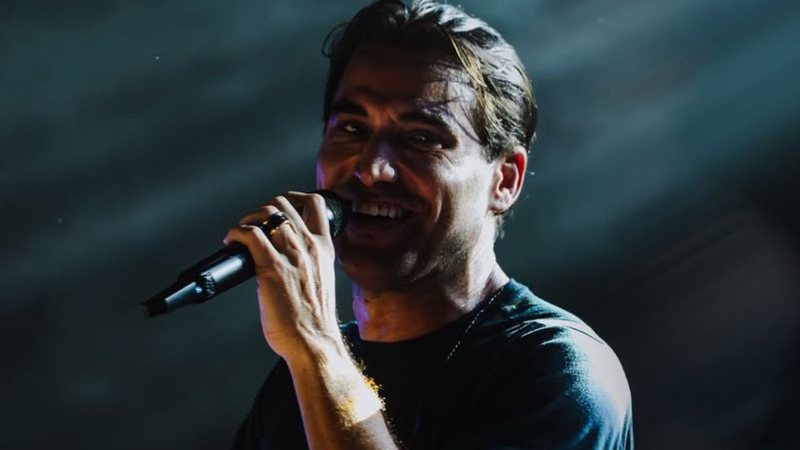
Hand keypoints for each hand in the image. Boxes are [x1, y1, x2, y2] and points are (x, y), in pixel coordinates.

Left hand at [224, 191, 340, 358]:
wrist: (315, 342)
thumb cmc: (314, 320)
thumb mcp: (321, 280)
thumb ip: (309, 263)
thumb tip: (286, 259)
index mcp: (324, 248)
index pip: (315, 203)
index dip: (293, 198)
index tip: (279, 207)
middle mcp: (310, 246)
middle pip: (284, 203)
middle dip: (263, 208)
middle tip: (252, 223)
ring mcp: (292, 255)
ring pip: (268, 213)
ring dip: (247, 218)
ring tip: (239, 233)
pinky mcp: (271, 268)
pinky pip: (250, 235)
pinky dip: (236, 232)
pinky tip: (231, 241)